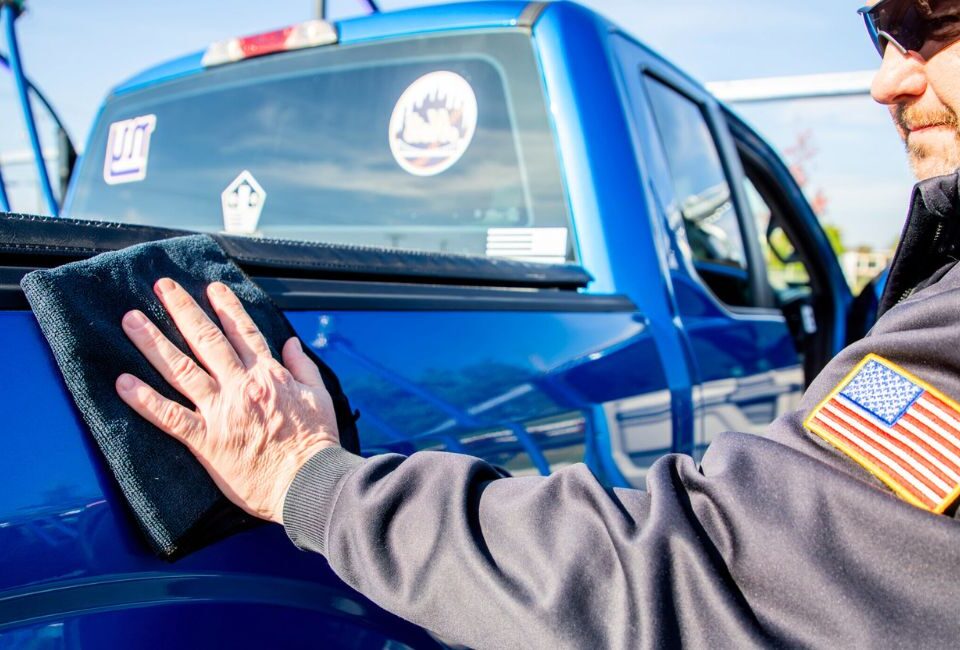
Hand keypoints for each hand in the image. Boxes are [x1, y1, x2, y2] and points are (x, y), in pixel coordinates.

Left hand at [115, 277, 339, 523]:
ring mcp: (221, 412)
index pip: (243, 332)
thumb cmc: (317, 445)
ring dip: (153, 343)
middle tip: (162, 287)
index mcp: (269, 376)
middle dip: (182, 310)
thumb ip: (303, 366)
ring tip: (131, 320)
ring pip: (181, 369)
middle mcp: (241, 386)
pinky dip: (145, 400)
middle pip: (206, 340)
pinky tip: (124, 384)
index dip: (226, 308)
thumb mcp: (321, 396)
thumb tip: (292, 343)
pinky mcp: (207, 441)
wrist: (309, 482)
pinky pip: (171, 416)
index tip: (211, 288)